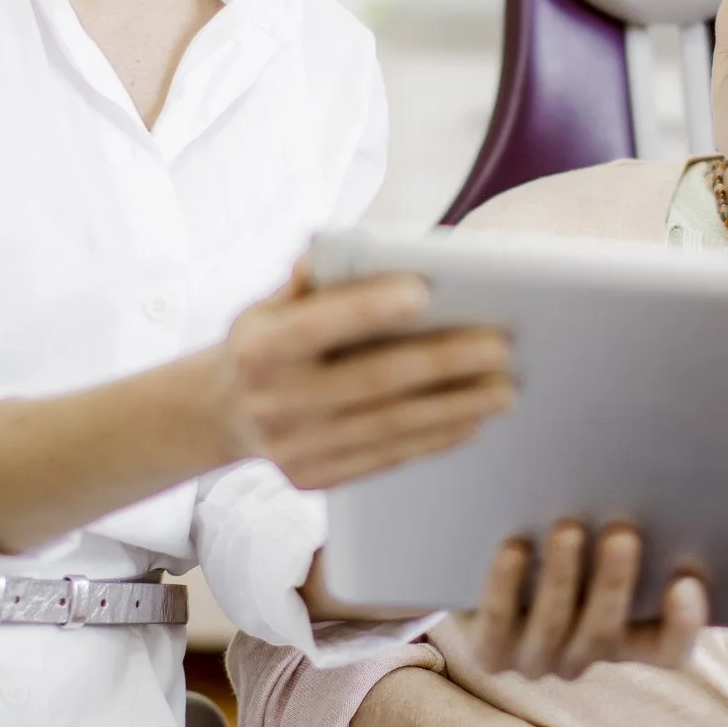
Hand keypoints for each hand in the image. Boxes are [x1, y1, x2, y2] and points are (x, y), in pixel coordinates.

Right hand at [205, 267, 512, 490]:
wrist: (222, 412)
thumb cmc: (266, 341)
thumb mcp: (269, 302)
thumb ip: (311, 278)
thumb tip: (349, 247)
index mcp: (260, 348)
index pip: (319, 325)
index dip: (369, 307)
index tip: (425, 289)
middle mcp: (275, 401)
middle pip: (374, 381)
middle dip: (444, 363)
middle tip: (502, 347)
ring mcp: (295, 448)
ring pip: (391, 427)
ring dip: (456, 407)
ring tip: (505, 388)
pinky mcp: (316, 479)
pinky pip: (388, 458)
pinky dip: (435, 438)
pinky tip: (472, 419)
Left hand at [462, 520, 709, 678]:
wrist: (476, 572)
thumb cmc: (565, 537)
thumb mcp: (600, 535)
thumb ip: (631, 521)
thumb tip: (666, 467)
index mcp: (626, 637)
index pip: (668, 649)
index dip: (683, 624)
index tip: (687, 581)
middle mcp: (584, 656)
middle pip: (605, 633)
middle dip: (614, 583)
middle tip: (622, 533)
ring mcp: (535, 659)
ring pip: (552, 626)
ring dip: (562, 577)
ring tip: (567, 529)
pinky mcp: (488, 652)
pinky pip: (498, 621)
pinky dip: (506, 583)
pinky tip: (513, 546)